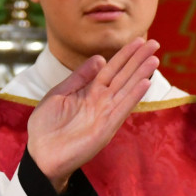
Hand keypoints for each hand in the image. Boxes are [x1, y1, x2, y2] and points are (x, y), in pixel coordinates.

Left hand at [26, 38, 159, 190]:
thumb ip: (78, 77)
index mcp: (88, 92)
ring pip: (126, 89)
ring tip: (154, 58)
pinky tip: (145, 82)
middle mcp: (100, 101)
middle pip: (123, 76)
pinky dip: (133, 96)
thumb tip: (100, 58)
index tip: (138, 41)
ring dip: (141, 74)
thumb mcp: (59, 94)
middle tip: (154, 43)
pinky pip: (122, 109)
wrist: (41, 154)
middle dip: (138, 60)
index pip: (111, 69)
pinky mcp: (106, 128)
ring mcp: (105, 114)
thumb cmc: (46, 126)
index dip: (124, 55)